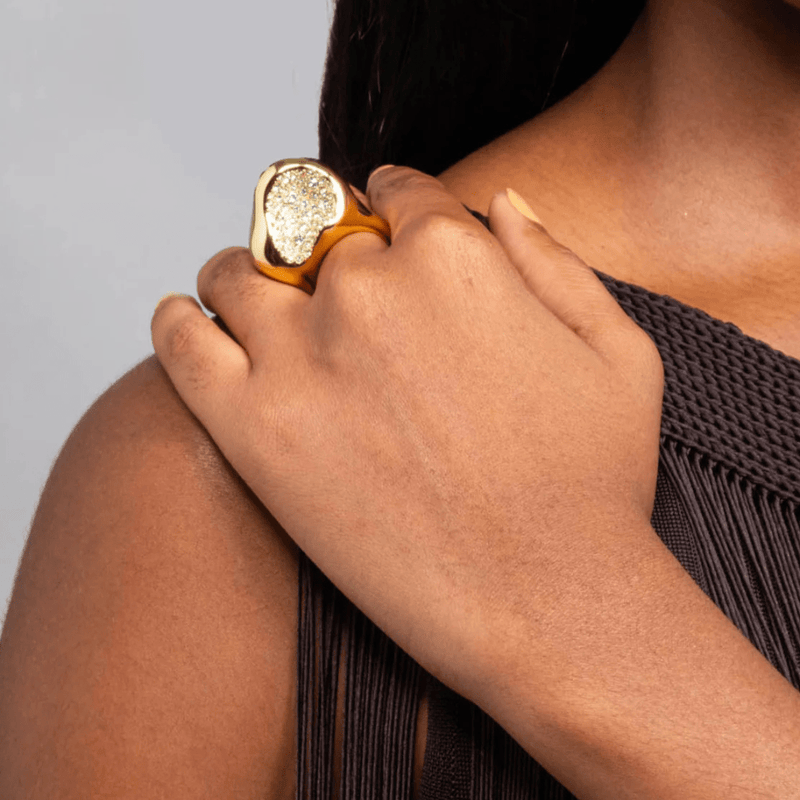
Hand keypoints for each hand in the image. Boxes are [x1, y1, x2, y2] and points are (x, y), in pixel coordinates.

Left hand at [150, 166, 664, 707]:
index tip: (382, 233)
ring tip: (259, 304)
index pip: (396, 192)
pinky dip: (180, 320)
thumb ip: (555, 259)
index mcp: (454, 255)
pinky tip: (191, 319)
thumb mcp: (616, 350)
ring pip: (239, 272)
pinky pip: (182, 340)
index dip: (391, 208)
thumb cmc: (594, 485)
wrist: (549, 602)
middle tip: (331, 294)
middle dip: (327, 251)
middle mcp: (370, 288)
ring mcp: (303, 356)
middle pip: (316, 231)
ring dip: (248, 277)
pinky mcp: (254, 429)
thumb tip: (504, 200)